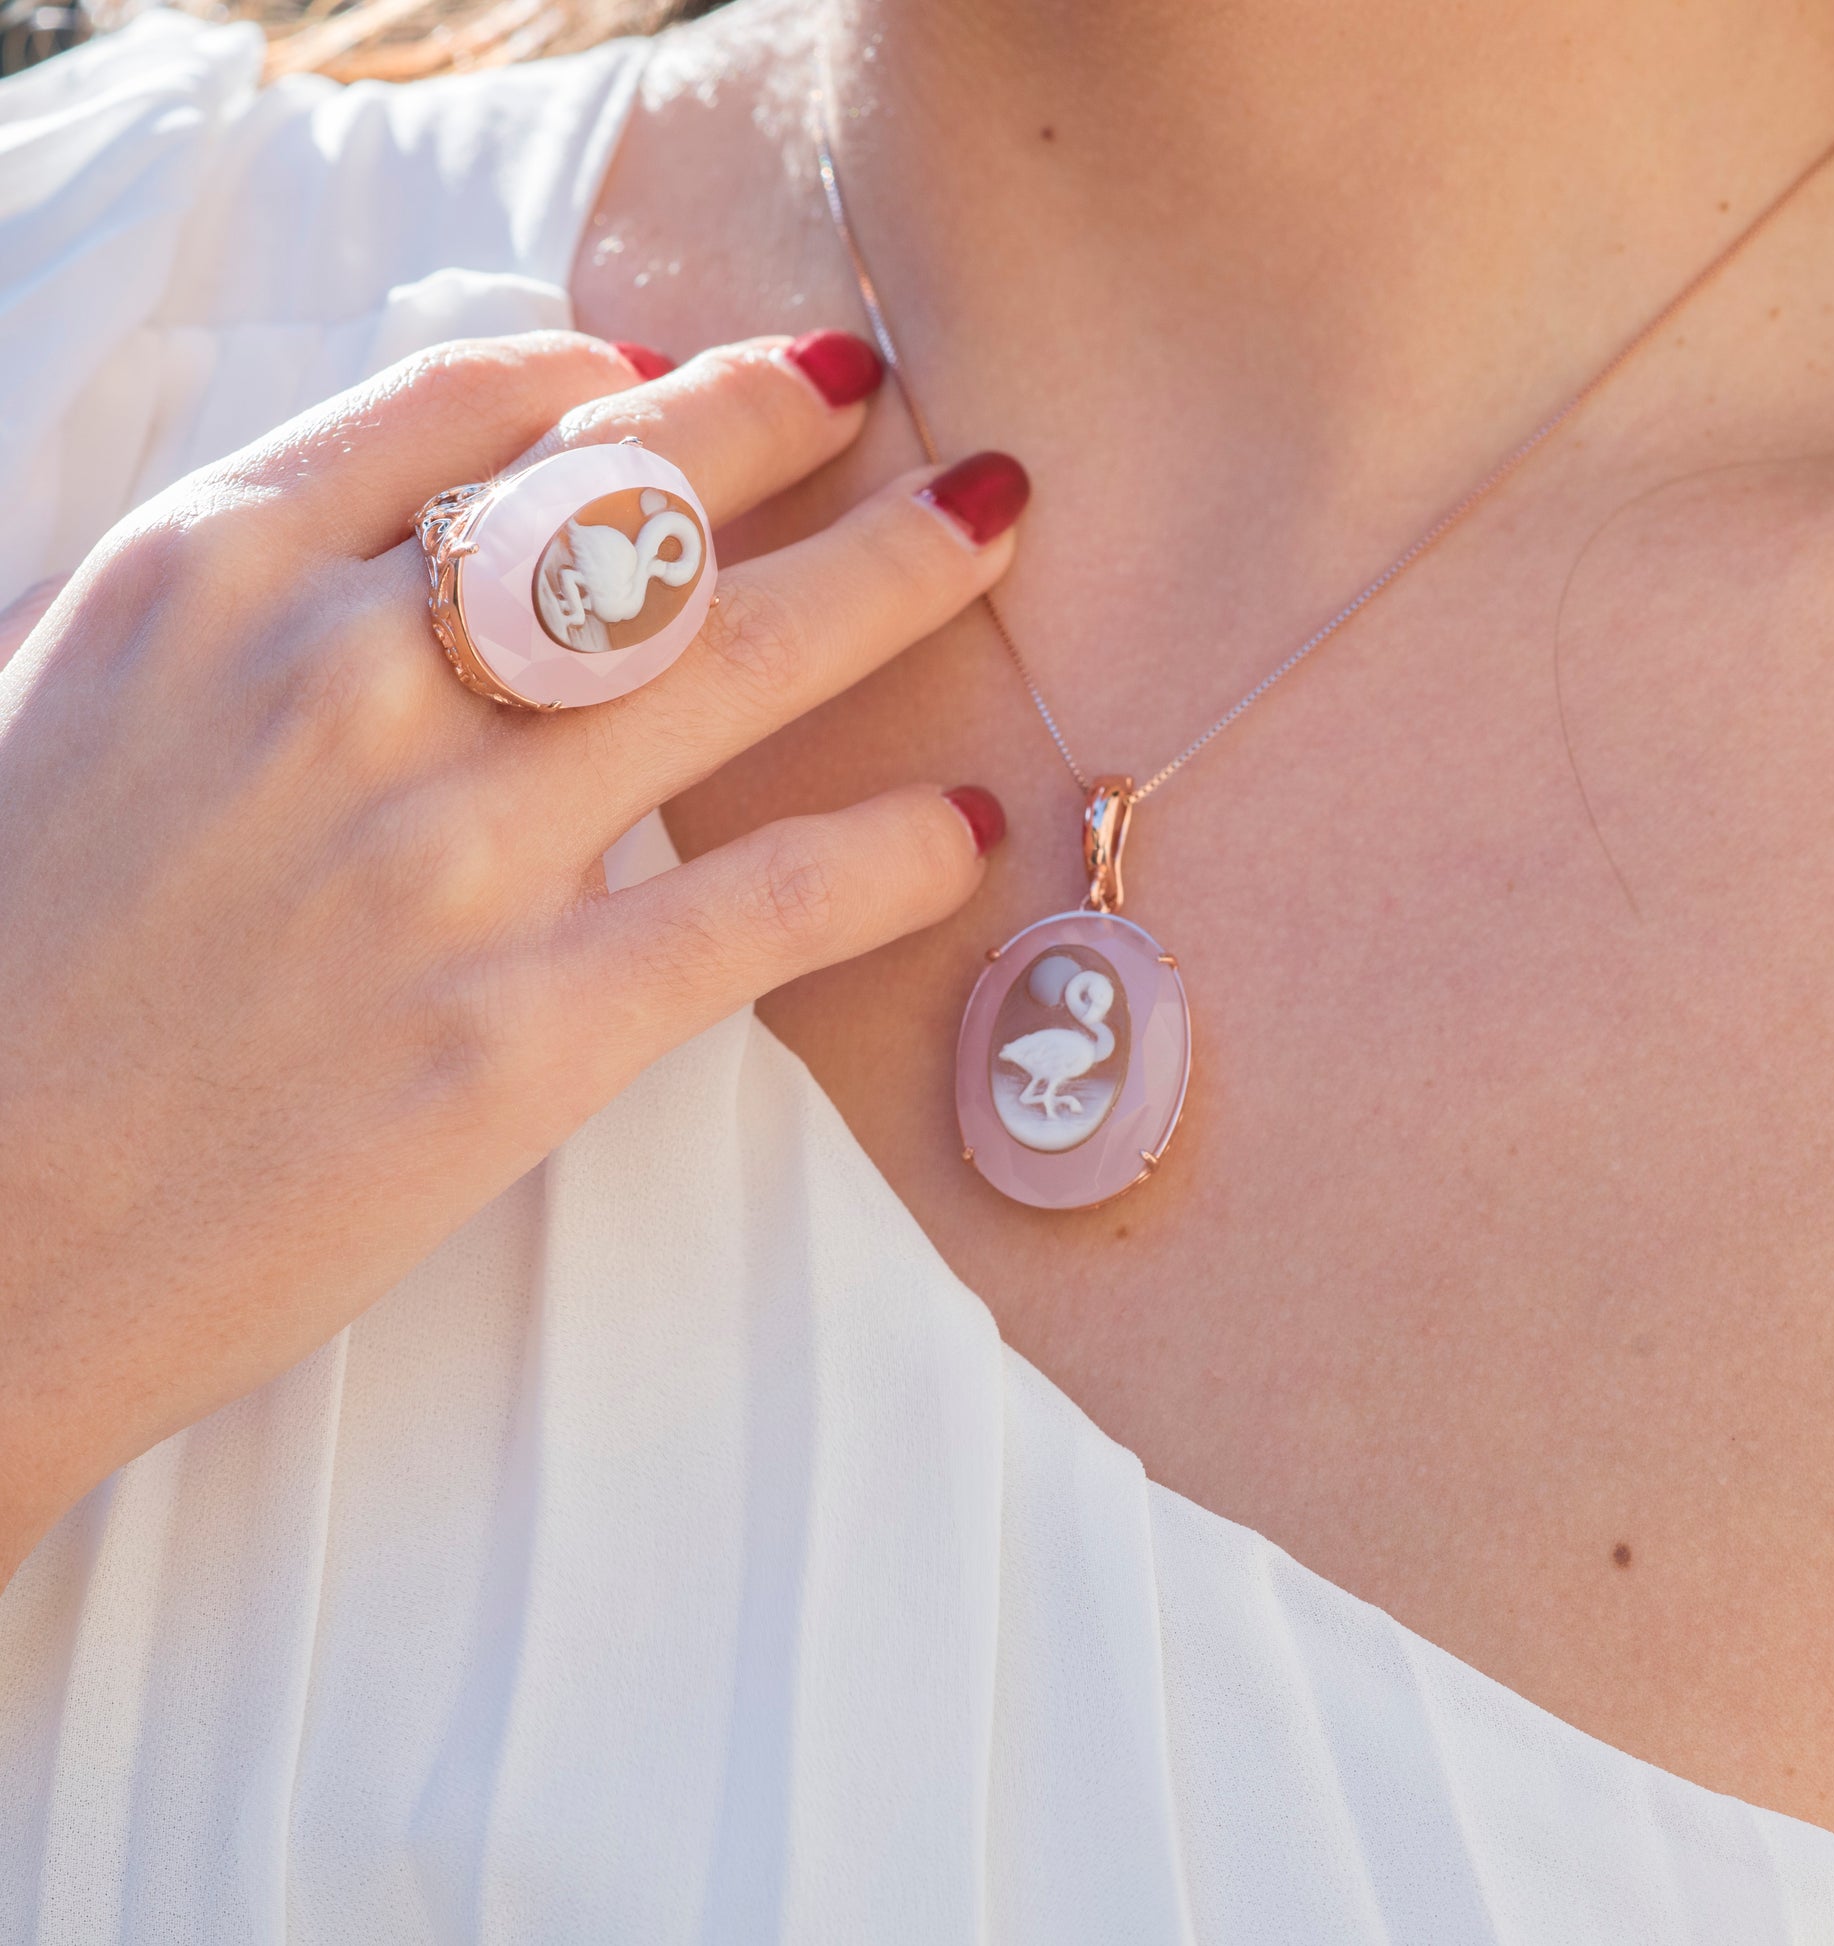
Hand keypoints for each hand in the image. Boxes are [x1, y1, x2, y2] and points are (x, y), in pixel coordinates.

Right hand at [0, 331, 1021, 1581]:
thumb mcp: (70, 703)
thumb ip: (238, 596)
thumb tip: (418, 527)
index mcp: (207, 581)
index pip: (463, 411)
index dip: (604, 377)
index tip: (680, 379)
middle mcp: (338, 683)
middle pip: (627, 503)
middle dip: (781, 421)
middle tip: (887, 392)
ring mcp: (442, 857)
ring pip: (728, 662)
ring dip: (891, 579)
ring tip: (991, 527)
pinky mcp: (519, 1032)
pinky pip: (756, 908)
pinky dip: (885, 858)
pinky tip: (964, 828)